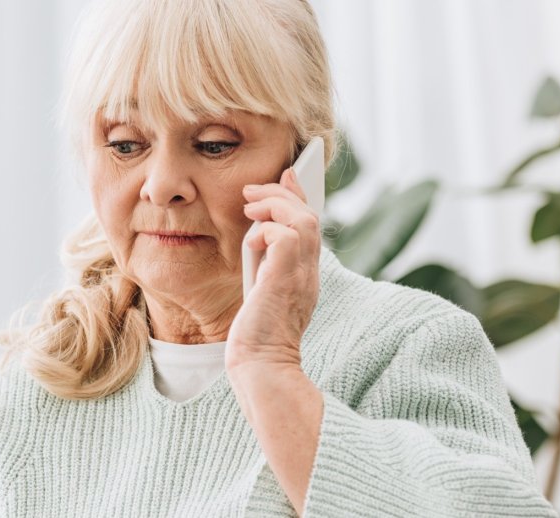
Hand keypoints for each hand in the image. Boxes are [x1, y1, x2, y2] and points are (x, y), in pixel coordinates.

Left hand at [228, 167, 320, 375]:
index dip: (298, 196)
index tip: (286, 176)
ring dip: (274, 205)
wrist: (261, 367)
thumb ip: (266, 265)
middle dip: (283, 193)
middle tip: (253, 190)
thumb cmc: (257, 339)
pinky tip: (250, 243)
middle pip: (309, 215)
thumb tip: (255, 235)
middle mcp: (310, 272)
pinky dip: (266, 229)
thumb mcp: (263, 292)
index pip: (309, 225)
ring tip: (249, 206)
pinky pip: (285, 235)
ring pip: (302, 219)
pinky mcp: (285, 279)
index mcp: (305, 275)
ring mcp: (302, 276)